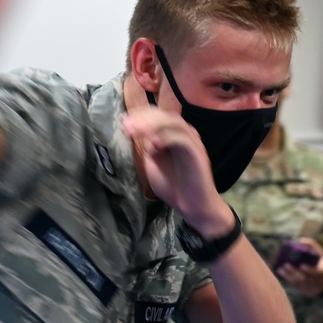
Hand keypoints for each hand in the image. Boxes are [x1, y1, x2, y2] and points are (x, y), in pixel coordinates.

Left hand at [122, 108, 230, 231]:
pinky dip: (168, 138)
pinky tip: (153, 143)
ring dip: (155, 124)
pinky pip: (183, 140)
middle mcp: (185, 136)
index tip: (124, 122)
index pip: (159, 117)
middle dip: (145, 118)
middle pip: (166, 116)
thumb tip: (145, 134)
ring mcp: (193, 144)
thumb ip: (150, 148)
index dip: (141, 116)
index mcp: (174, 136)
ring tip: (137, 130)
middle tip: (127, 125)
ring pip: (176, 123)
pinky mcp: (198, 154)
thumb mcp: (155, 164)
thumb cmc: (175, 187)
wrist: (193, 207)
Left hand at [275, 237, 322, 296]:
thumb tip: (299, 241)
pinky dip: (287, 279)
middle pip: (305, 278)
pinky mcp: (304, 290)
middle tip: (286, 264)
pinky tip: (281, 272)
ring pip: (299, 283)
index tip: (302, 265)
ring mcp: (310, 287)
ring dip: (288, 276)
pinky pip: (295, 285)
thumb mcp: (321, 253)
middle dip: (295, 272)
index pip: (317, 272)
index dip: (310, 270)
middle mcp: (317, 281)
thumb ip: (312, 245)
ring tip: (281, 268)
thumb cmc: (320, 262)